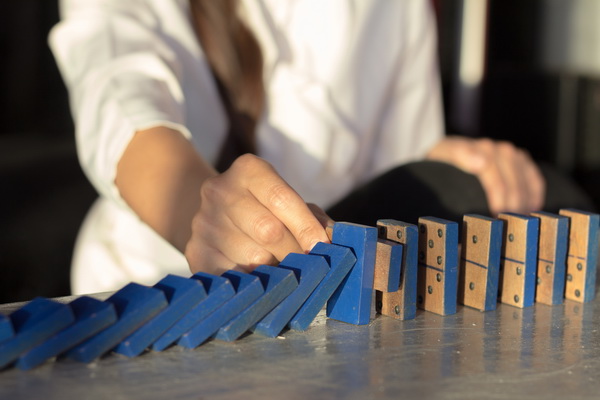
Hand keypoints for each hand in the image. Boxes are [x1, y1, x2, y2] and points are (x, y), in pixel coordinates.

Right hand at [184, 154, 331, 274]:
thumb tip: (335, 243)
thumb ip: (316, 220)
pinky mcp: (195, 252)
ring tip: (284, 272)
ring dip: (276, 272)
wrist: (217, 215)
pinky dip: (254, 285)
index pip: (281, 198)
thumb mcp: (292, 204)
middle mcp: (220, 191)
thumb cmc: (268, 211)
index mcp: (249, 170)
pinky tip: (263, 284)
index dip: (306, 226)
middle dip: (294, 252)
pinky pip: (232, 277)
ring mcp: (204, 222)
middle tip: (308, 267)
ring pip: (251, 258)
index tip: (323, 248)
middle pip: (267, 230)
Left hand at [426, 136, 544, 214]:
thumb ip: (460, 156)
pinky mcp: (521, 159)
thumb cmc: (444, 158)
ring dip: (525, 205)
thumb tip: (482, 163)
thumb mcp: (444, 155)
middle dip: (512, 209)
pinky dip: (535, 195)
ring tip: (517, 223)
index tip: (495, 221)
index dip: (499, 204)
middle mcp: (500, 150)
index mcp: (483, 149)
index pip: (498, 183)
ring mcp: (512, 154)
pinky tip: (532, 209)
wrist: (449, 149)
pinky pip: (535, 178)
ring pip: (527, 184)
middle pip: (514, 187)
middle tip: (506, 228)